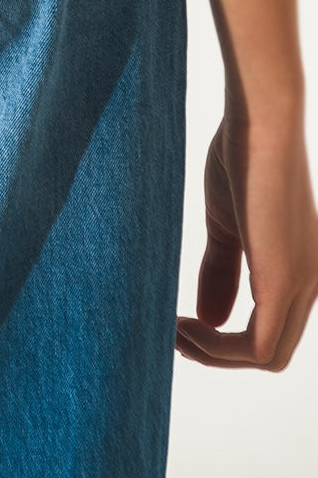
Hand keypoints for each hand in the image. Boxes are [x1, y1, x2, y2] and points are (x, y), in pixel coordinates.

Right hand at [177, 109, 317, 369]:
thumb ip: (223, 272)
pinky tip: (186, 323)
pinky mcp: (285, 281)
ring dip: (214, 354)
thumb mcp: (227, 226)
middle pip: (272, 353)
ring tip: (175, 330)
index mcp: (303, 269)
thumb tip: (209, 319)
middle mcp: (314, 283)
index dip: (226, 341)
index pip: (273, 331)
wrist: (259, 121)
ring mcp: (305, 283)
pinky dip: (218, 347)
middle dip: (218, 353)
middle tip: (175, 333)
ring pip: (267, 356)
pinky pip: (258, 345)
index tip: (182, 323)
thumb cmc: (243, 158)